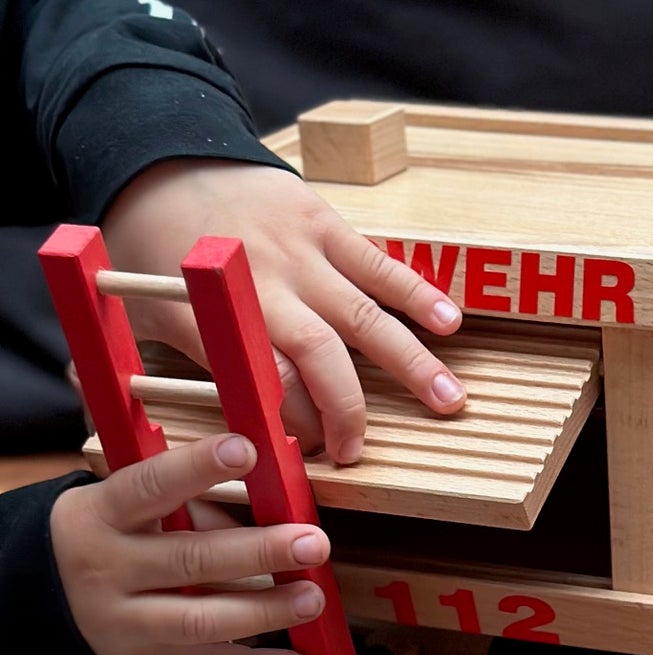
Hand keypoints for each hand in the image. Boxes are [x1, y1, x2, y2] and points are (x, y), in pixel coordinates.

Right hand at [50, 434, 329, 654]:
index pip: (149, 485)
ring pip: (199, 620)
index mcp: (103, 514)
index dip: (197, 468)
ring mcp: (122, 623)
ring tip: (313, 599)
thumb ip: (190, 510)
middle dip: (258, 551)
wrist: (38, 602)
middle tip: (313, 543)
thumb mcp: (127, 511)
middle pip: (189, 559)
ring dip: (264, 611)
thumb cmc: (110, 540)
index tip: (246, 450)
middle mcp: (107, 568)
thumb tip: (270, 520)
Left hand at [102, 160, 465, 464]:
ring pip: (364, 316)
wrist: (160, 157)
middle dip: (349, 411)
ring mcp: (300, 252)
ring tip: (449, 400)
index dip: (299, 425)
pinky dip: (417, 293)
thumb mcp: (153, 313)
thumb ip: (204, 363)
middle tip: (363, 450)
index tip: (314, 450)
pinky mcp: (324, 223)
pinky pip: (377, 264)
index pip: (273, 383)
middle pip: (322, 358)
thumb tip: (248, 425)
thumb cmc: (154, 249)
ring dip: (412, 362)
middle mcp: (264, 286)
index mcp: (218, 314)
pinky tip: (448, 323)